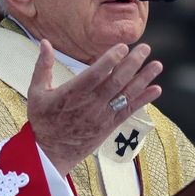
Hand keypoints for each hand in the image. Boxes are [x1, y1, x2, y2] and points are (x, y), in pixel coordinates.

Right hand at [27, 40, 161, 175]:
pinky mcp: (109, 125)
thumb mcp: (37, 92)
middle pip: (116, 81)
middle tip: (145, 48)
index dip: (110, 60)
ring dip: (143, 79)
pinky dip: (144, 100)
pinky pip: (129, 111)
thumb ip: (43, 66)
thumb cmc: (43, 120)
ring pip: (126, 95)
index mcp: (72, 93)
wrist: (50, 152)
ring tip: (157, 65)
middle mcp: (90, 104)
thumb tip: (45, 42)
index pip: (95, 74)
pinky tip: (156, 89)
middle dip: (132, 64)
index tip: (123, 47)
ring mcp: (102, 115)